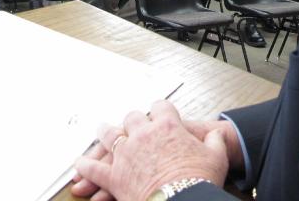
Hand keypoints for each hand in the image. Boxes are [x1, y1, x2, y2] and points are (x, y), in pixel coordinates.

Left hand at [72, 101, 228, 199]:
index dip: (161, 109)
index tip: (160, 111)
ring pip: (110, 136)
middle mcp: (144, 135)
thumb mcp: (216, 155)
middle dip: (132, 119)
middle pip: (133, 118)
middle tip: (131, 122)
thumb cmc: (199, 179)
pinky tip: (80, 165)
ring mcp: (126, 154)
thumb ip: (215, 141)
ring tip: (100, 129)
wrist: (180, 199)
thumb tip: (218, 134)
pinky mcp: (114, 176)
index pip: (161, 107)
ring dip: (104, 133)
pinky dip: (86, 167)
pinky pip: (95, 169)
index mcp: (169, 126)